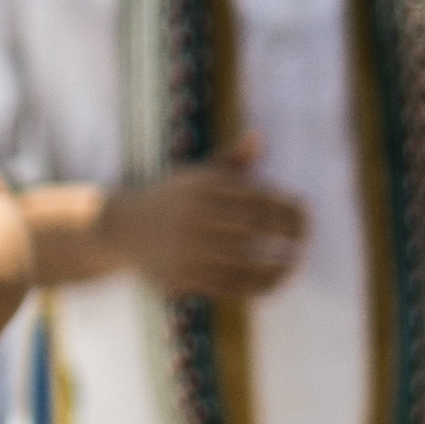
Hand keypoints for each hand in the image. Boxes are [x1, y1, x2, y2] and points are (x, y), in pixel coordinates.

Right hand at [100, 136, 306, 299]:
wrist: (119, 227)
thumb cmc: (171, 198)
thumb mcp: (196, 175)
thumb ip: (232, 160)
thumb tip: (261, 136)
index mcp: (201, 186)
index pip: (257, 196)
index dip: (287, 208)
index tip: (305, 217)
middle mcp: (194, 214)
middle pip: (254, 226)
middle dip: (287, 234)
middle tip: (305, 240)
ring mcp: (187, 248)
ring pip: (244, 261)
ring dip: (277, 266)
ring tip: (294, 265)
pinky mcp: (182, 276)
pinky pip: (229, 286)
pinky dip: (256, 287)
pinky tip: (273, 283)